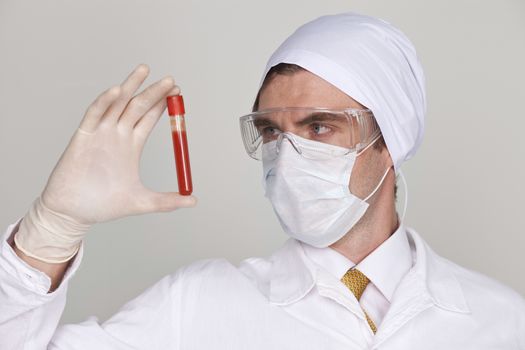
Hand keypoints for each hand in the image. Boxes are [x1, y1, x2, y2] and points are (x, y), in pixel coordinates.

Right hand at [14, 65, 196, 262]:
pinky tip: (117, 91)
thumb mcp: (142, 202)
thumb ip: (167, 202)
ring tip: (145, 70)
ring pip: (117, 103)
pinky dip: (104, 102)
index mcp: (131, 146)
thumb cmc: (103, 206)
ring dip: (130, 86)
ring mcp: (100, 134)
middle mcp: (117, 135)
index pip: (149, 118)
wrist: (74, 214)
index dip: (162, 104)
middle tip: (170, 79)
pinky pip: (94, 115)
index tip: (177, 92)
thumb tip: (193, 201)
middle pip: (138, 106)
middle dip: (154, 92)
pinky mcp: (83, 137)